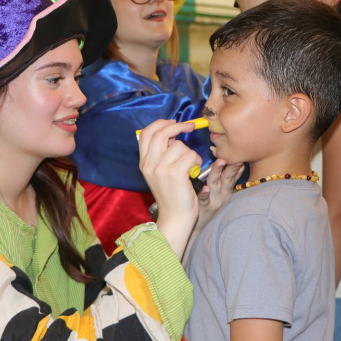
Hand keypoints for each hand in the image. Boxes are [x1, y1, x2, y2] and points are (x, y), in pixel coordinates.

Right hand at [138, 119, 202, 257]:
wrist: (175, 218)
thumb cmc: (172, 196)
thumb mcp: (159, 174)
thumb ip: (161, 155)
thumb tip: (172, 134)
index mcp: (144, 163)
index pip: (146, 133)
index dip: (160, 123)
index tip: (173, 122)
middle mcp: (149, 164)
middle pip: (161, 133)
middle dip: (178, 126)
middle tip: (190, 126)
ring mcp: (161, 169)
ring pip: (179, 145)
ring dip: (190, 152)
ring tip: (190, 166)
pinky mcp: (175, 174)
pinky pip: (190, 155)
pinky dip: (196, 160)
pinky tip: (194, 171)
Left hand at [195, 157, 243, 230]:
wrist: (201, 228)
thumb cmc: (211, 207)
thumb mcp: (224, 192)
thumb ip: (230, 178)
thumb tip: (239, 163)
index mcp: (226, 188)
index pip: (233, 174)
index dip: (237, 164)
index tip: (241, 154)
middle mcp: (222, 193)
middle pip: (227, 177)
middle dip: (231, 166)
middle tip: (234, 155)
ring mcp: (213, 200)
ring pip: (215, 184)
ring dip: (218, 172)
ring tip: (220, 162)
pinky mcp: (202, 207)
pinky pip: (204, 200)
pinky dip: (205, 194)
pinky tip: (205, 189)